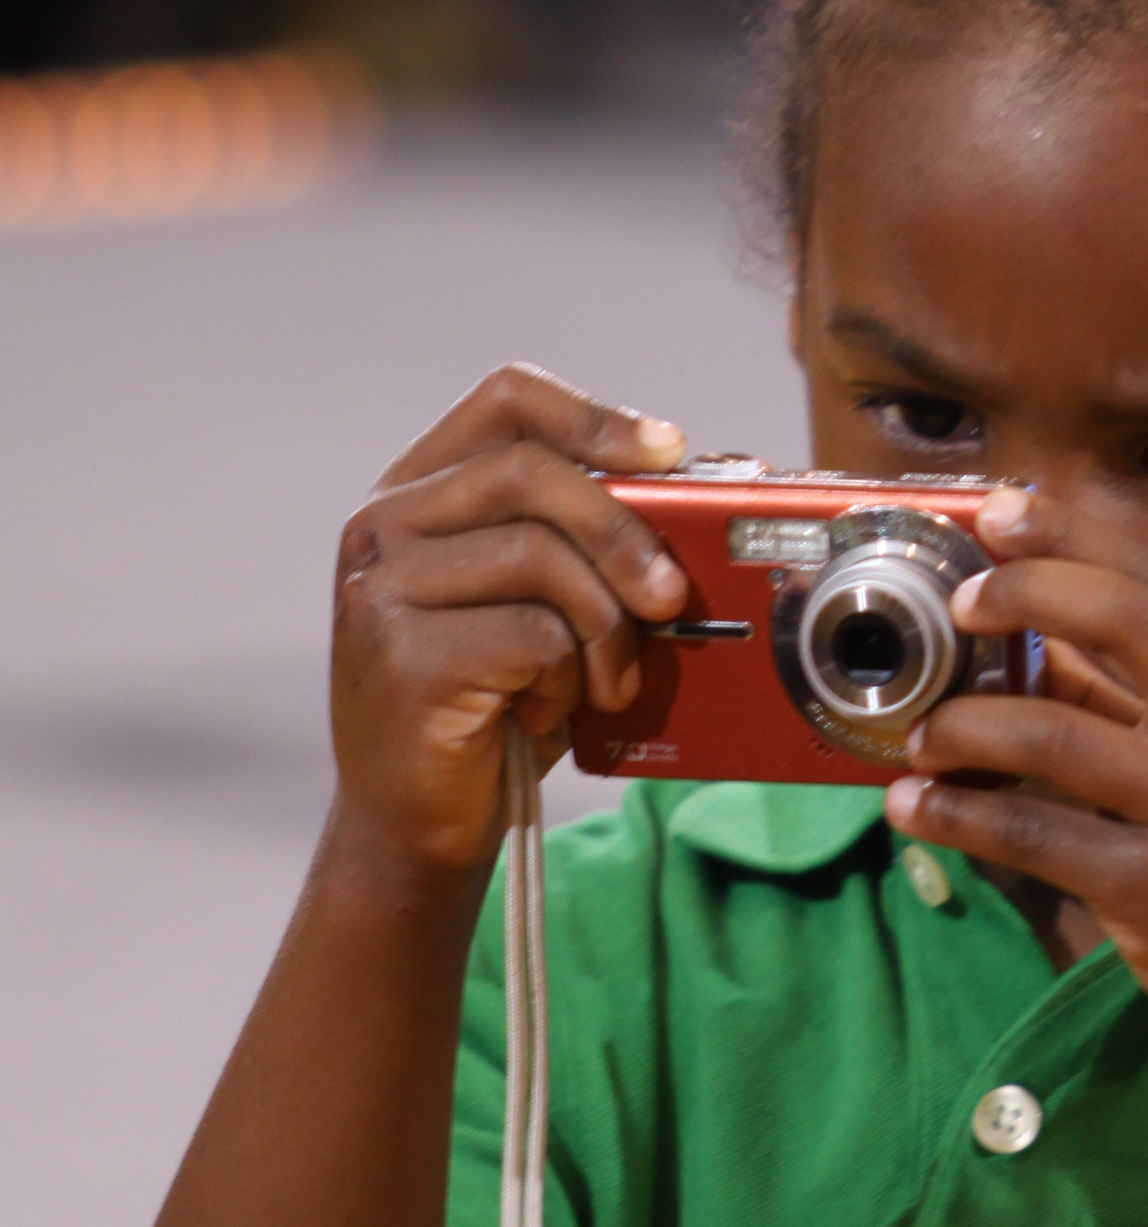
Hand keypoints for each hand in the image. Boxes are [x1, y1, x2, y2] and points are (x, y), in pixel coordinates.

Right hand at [329, 363, 687, 881]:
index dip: (595, 416)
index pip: (506, 401)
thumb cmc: (488, 709)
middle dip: (623, 530)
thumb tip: (686, 495)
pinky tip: (546, 710)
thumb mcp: (534, 606)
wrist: (415, 825)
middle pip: (533, 472)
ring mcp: (383, 589)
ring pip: (539, 556)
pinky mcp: (402, 655)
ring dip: (603, 625)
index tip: (667, 451)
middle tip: (670, 597)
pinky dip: (567, 678)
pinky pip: (533, 635)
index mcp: (416, 493)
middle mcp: (383, 525)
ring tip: (603, 680)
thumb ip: (576, 542)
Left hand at [886, 489, 1147, 1071]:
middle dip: (1021, 592)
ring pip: (1050, 731)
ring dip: (964, 724)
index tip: (1000, 512)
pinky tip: (915, 808)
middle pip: (1118, 618)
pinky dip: (957, 815)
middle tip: (956, 604)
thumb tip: (1037, 639)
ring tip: (920, 735)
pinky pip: (1029, 833)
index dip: (1069, 536)